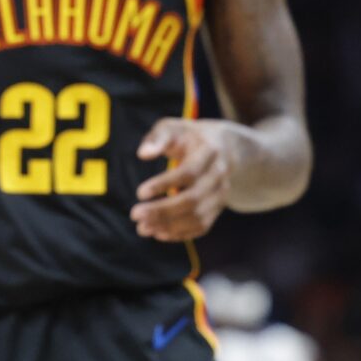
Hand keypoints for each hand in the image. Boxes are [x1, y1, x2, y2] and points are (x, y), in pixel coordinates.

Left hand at [132, 118, 242, 241]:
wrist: (225, 147)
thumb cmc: (190, 137)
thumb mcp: (174, 128)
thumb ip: (158, 138)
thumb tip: (143, 154)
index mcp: (208, 152)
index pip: (188, 173)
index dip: (164, 184)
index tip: (139, 193)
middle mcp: (218, 176)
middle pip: (193, 199)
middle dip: (162, 210)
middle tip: (135, 215)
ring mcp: (221, 194)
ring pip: (198, 216)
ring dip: (169, 226)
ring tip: (142, 228)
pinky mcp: (218, 208)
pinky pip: (202, 226)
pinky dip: (181, 233)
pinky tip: (159, 233)